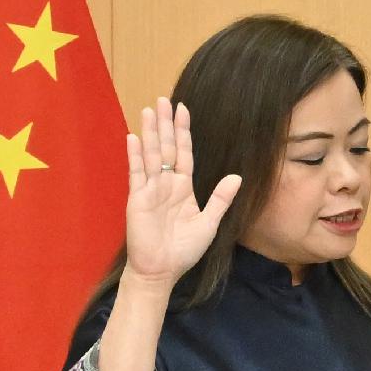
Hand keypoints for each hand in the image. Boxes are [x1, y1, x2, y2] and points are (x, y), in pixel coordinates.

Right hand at [123, 102, 237, 284]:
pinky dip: (135, 155)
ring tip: (149, 110)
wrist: (162, 270)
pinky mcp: (138, 198)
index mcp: (183, 188)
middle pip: (166, 148)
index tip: (184, 110)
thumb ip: (221, 199)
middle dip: (165, 124)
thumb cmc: (184, 250)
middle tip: (164, 100)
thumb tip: (237, 176)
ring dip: (150, 132)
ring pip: (151, 154)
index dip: (183, 132)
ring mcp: (150, 189)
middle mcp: (166, 184)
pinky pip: (137, 173)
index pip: (183, 153)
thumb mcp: (209, 223)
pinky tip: (134, 137)